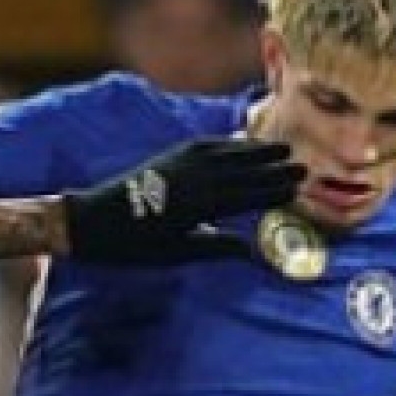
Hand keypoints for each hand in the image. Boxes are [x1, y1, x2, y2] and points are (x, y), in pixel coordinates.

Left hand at [62, 138, 302, 265]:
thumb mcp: (174, 254)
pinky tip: (241, 141)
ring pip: (228, 154)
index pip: (245, 197)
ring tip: (282, 147)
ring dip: (256, 150)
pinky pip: (207, 145)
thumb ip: (214, 247)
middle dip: (273, 169)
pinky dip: (227, 143)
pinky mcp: (170, 156)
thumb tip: (251, 251)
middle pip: (243, 172)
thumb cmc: (133, 246)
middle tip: (302, 166)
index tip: (296, 189)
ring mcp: (182, 164)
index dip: (271, 192)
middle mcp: (194, 180)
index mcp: (198, 207)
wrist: (92, 221)